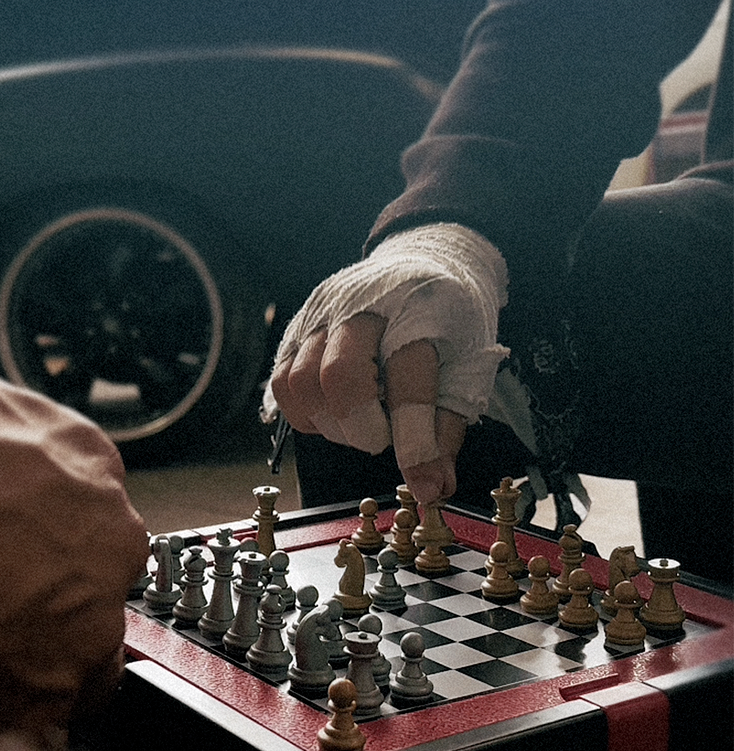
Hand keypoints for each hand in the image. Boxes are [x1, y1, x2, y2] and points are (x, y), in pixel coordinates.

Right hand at [267, 224, 507, 503]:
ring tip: (360, 424)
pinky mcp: (296, 326)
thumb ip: (447, 429)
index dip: (414, 439)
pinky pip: (282, 382)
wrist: (424, 262)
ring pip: (299, 381)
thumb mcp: (469, 368)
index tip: (423, 484)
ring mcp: (321, 312)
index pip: (408, 378)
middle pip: (338, 375)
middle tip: (381, 439)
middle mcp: (362, 303)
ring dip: (330, 423)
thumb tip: (432, 488)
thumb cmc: (450, 321)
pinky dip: (306, 413)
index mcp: (418, 308)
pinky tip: (335, 414)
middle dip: (361, 428)